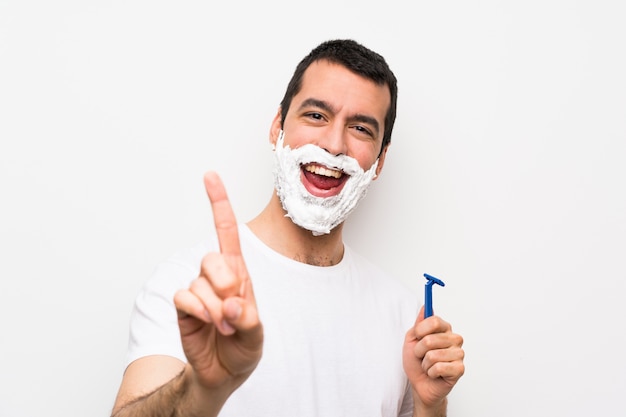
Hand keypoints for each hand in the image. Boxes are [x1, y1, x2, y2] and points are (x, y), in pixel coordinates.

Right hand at [173, 171, 262, 391]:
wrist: (222, 373)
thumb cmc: (243, 347)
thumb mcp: (256, 335)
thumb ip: (248, 319)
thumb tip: (230, 305)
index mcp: (239, 272)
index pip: (226, 231)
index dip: (218, 203)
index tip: (209, 175)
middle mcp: (217, 276)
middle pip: (212, 258)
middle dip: (226, 285)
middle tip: (233, 309)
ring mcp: (198, 290)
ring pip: (199, 283)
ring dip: (214, 309)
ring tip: (224, 327)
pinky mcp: (182, 306)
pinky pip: (183, 297)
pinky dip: (198, 312)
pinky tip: (206, 324)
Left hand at [402, 307, 464, 410]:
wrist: (420, 384)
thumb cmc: (416, 362)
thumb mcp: (411, 340)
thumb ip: (419, 323)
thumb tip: (426, 307)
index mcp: (444, 329)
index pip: (433, 320)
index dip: (420, 330)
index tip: (417, 337)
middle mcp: (454, 338)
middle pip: (430, 339)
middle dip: (419, 351)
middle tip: (422, 356)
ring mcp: (459, 353)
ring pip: (432, 355)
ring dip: (425, 363)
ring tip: (428, 366)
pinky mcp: (460, 368)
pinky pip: (439, 367)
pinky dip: (431, 372)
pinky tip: (434, 374)